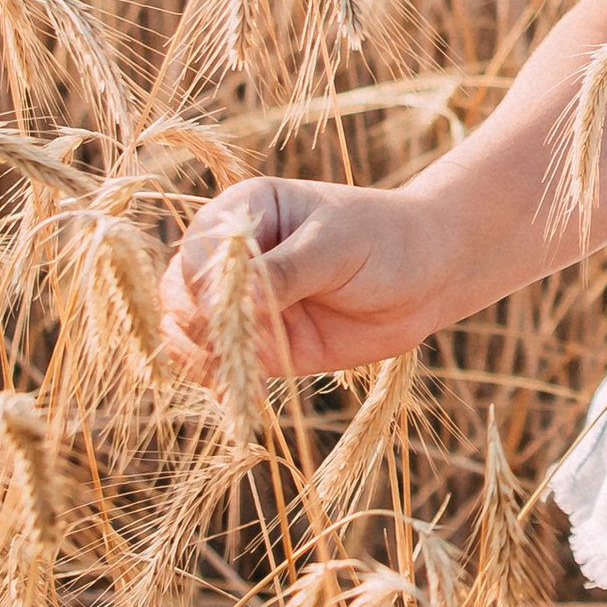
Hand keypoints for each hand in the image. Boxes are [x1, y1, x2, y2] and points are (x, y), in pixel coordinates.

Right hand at [159, 174, 449, 383]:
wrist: (427, 275)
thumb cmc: (383, 240)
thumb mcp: (335, 246)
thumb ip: (286, 271)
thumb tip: (237, 297)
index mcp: (242, 211)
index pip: (198, 253)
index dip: (211, 285)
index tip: (249, 305)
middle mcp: (232, 258)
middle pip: (178, 296)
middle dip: (204, 325)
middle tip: (248, 342)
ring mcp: (243, 303)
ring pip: (189, 335)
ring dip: (209, 357)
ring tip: (251, 367)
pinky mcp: (261, 344)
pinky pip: (221, 367)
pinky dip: (224, 383)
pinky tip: (245, 394)